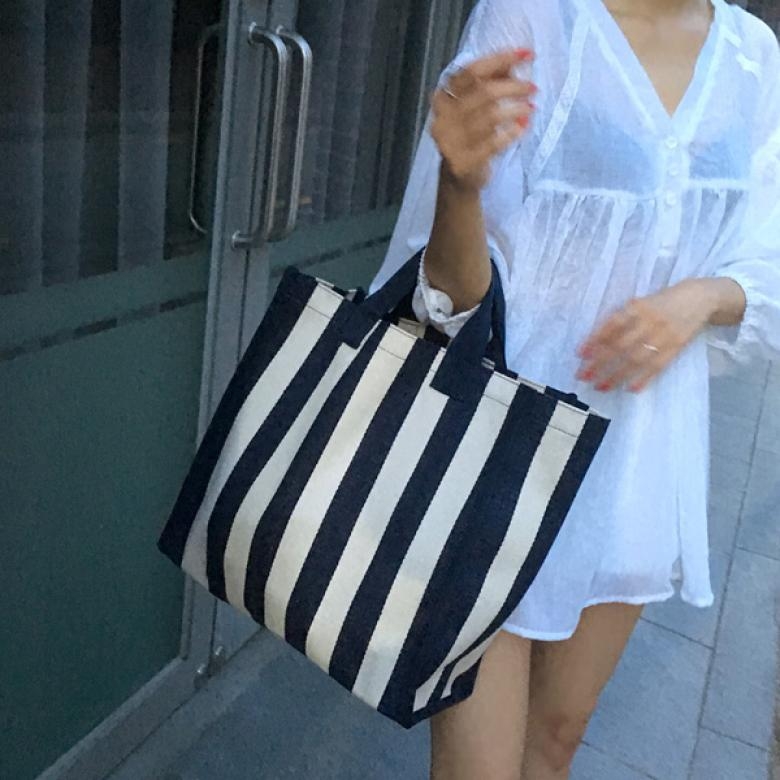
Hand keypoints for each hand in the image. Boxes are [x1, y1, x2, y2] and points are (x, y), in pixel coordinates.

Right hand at [431, 49, 536, 191]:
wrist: (459, 178)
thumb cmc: (472, 135)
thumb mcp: (477, 106)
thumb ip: (491, 83)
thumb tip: (515, 63)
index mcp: (443, 96)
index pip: (472, 71)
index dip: (501, 59)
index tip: (527, 54)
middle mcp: (442, 117)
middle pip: (483, 92)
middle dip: (513, 87)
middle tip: (533, 88)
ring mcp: (450, 141)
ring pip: (490, 116)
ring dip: (516, 109)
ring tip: (531, 108)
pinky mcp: (462, 162)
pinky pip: (493, 144)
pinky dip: (512, 133)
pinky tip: (523, 128)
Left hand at [577, 279, 731, 392]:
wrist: (701, 298)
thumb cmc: (663, 301)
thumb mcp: (642, 302)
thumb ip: (623, 317)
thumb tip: (596, 339)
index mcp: (638, 307)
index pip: (611, 325)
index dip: (594, 340)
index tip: (580, 354)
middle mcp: (649, 321)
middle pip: (620, 345)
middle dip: (600, 362)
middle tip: (582, 376)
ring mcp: (664, 335)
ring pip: (636, 359)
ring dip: (617, 375)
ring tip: (600, 386)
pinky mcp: (676, 347)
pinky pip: (658, 366)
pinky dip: (644, 378)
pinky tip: (630, 389)